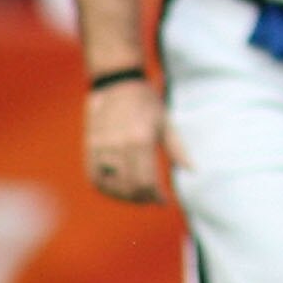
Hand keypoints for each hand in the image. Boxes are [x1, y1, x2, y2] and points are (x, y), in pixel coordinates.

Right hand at [85, 76, 180, 204]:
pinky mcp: (91, 146)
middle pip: (130, 187)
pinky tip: (117, 189)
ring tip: (136, 195)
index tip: (163, 200)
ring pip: (111, 185)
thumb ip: (177, 149)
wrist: (116, 82)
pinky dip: (106, 188)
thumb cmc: (146, 101)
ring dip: (125, 196)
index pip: (147, 182)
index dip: (156, 197)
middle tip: (151, 199)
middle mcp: (120, 145)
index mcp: (141, 140)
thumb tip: (192, 171)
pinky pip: (95, 177)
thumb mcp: (165, 122)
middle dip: (142, 199)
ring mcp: (102, 146)